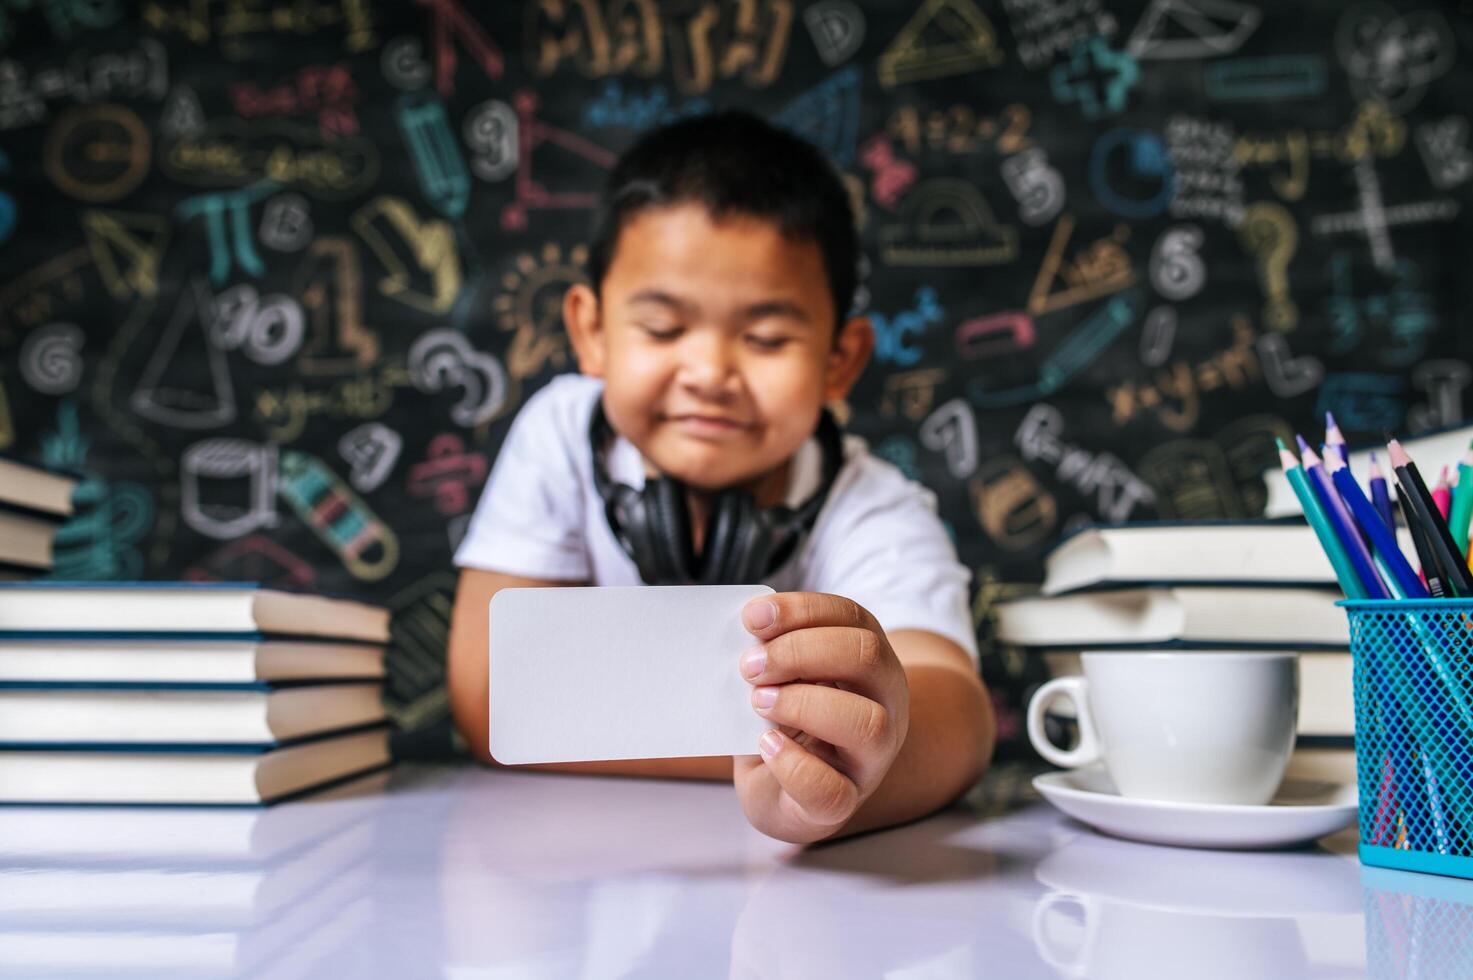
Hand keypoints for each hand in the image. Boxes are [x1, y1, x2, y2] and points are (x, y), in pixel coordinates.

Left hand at [732, 592, 908, 842]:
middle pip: (866, 656)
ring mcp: (873, 756)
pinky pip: (831, 790)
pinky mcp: (845, 802)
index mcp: (868, 660)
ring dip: (803, 703)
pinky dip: (793, 764)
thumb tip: (745, 635)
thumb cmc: (785, 725)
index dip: (801, 610)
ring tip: (758, 702)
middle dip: (801, 652)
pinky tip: (767, 744)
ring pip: (867, 722)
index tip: (752, 617)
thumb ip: (771, 656)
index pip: (850, 617)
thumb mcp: (782, 680)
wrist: (789, 796)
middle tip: (750, 665)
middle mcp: (884, 702)